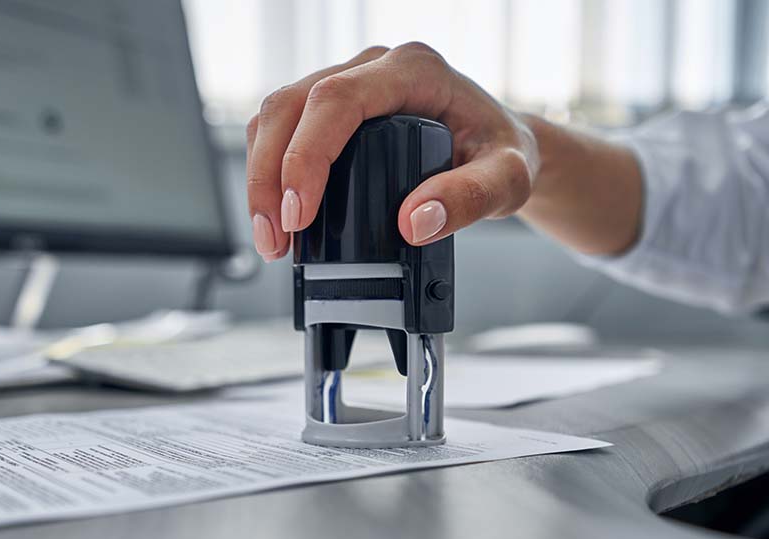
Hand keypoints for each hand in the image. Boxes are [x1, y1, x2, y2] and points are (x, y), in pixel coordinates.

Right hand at [245, 42, 539, 260]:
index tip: (300, 213)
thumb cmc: (501, 151)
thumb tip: (414, 223)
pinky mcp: (332, 108)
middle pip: (291, 106)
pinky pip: (283, 129)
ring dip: (261, 178)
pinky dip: (270, 173)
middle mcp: (374, 69)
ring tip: (273, 238)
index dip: (306, 156)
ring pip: (277, 116)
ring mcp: (349, 83)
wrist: (499, 144)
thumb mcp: (507, 178)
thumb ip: (471, 198)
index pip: (337, 101)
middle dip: (270, 177)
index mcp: (414, 71)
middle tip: (277, 239)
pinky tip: (278, 215)